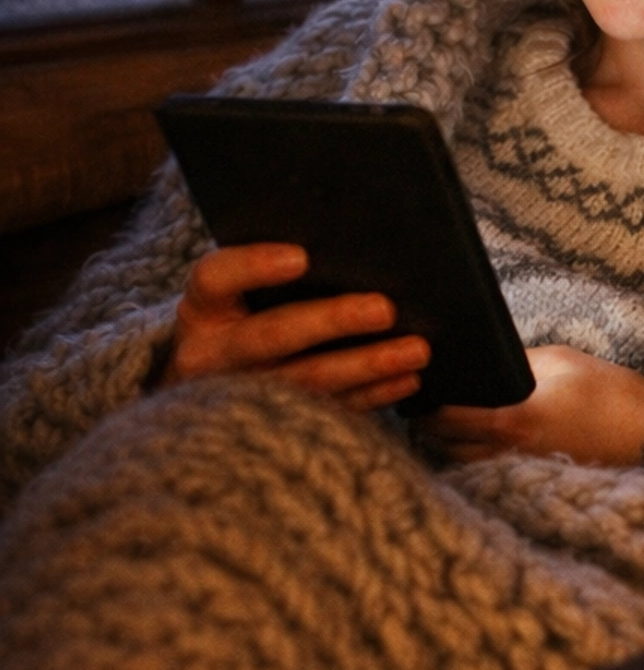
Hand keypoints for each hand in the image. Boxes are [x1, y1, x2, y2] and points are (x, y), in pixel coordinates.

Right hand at [162, 244, 430, 411]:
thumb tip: (348, 244)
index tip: (302, 257)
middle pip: (272, 336)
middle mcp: (211, 356)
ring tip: (416, 349)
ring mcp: (242, 397)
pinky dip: (372, 394)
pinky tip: (406, 379)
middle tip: (385, 309)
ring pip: (308, 380)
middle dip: (332, 321)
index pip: (216, 279)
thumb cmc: (239, 318)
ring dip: (367, 364)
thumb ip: (271, 270)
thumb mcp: (237, 294)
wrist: (209, 388)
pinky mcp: (275, 425)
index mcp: (201, 310)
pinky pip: (330, 409)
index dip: (254, 266)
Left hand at [423, 345, 643, 466]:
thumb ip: (517, 360)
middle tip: (423, 410)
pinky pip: (494, 472)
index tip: (414, 395)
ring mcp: (525, 472)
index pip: (446, 420)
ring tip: (447, 427)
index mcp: (511, 420)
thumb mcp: (563, 360)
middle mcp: (510, 453)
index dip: (424, 409)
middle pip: (447, 450)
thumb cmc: (612, 394)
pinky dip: (479, 460)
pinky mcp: (540, 480)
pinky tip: (481, 444)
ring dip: (452, 448)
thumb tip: (487, 362)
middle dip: (430, 431)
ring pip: (468, 467)